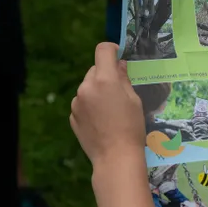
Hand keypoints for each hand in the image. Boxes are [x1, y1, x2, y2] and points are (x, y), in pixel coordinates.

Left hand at [70, 43, 144, 166]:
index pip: (103, 50)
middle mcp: (86, 87)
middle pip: (95, 70)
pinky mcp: (72, 116)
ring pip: (88, 88)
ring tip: (111, 111)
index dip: (111, 49)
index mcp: (104, 79)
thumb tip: (119, 65)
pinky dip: (91, 106)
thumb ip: (124, 79)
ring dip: (97, 91)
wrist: (116, 157)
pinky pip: (82, 103)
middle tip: (120, 91)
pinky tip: (102, 121)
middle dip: (106, 75)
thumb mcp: (134, 100)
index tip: (118, 55)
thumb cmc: (132, 127)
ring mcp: (76, 102)